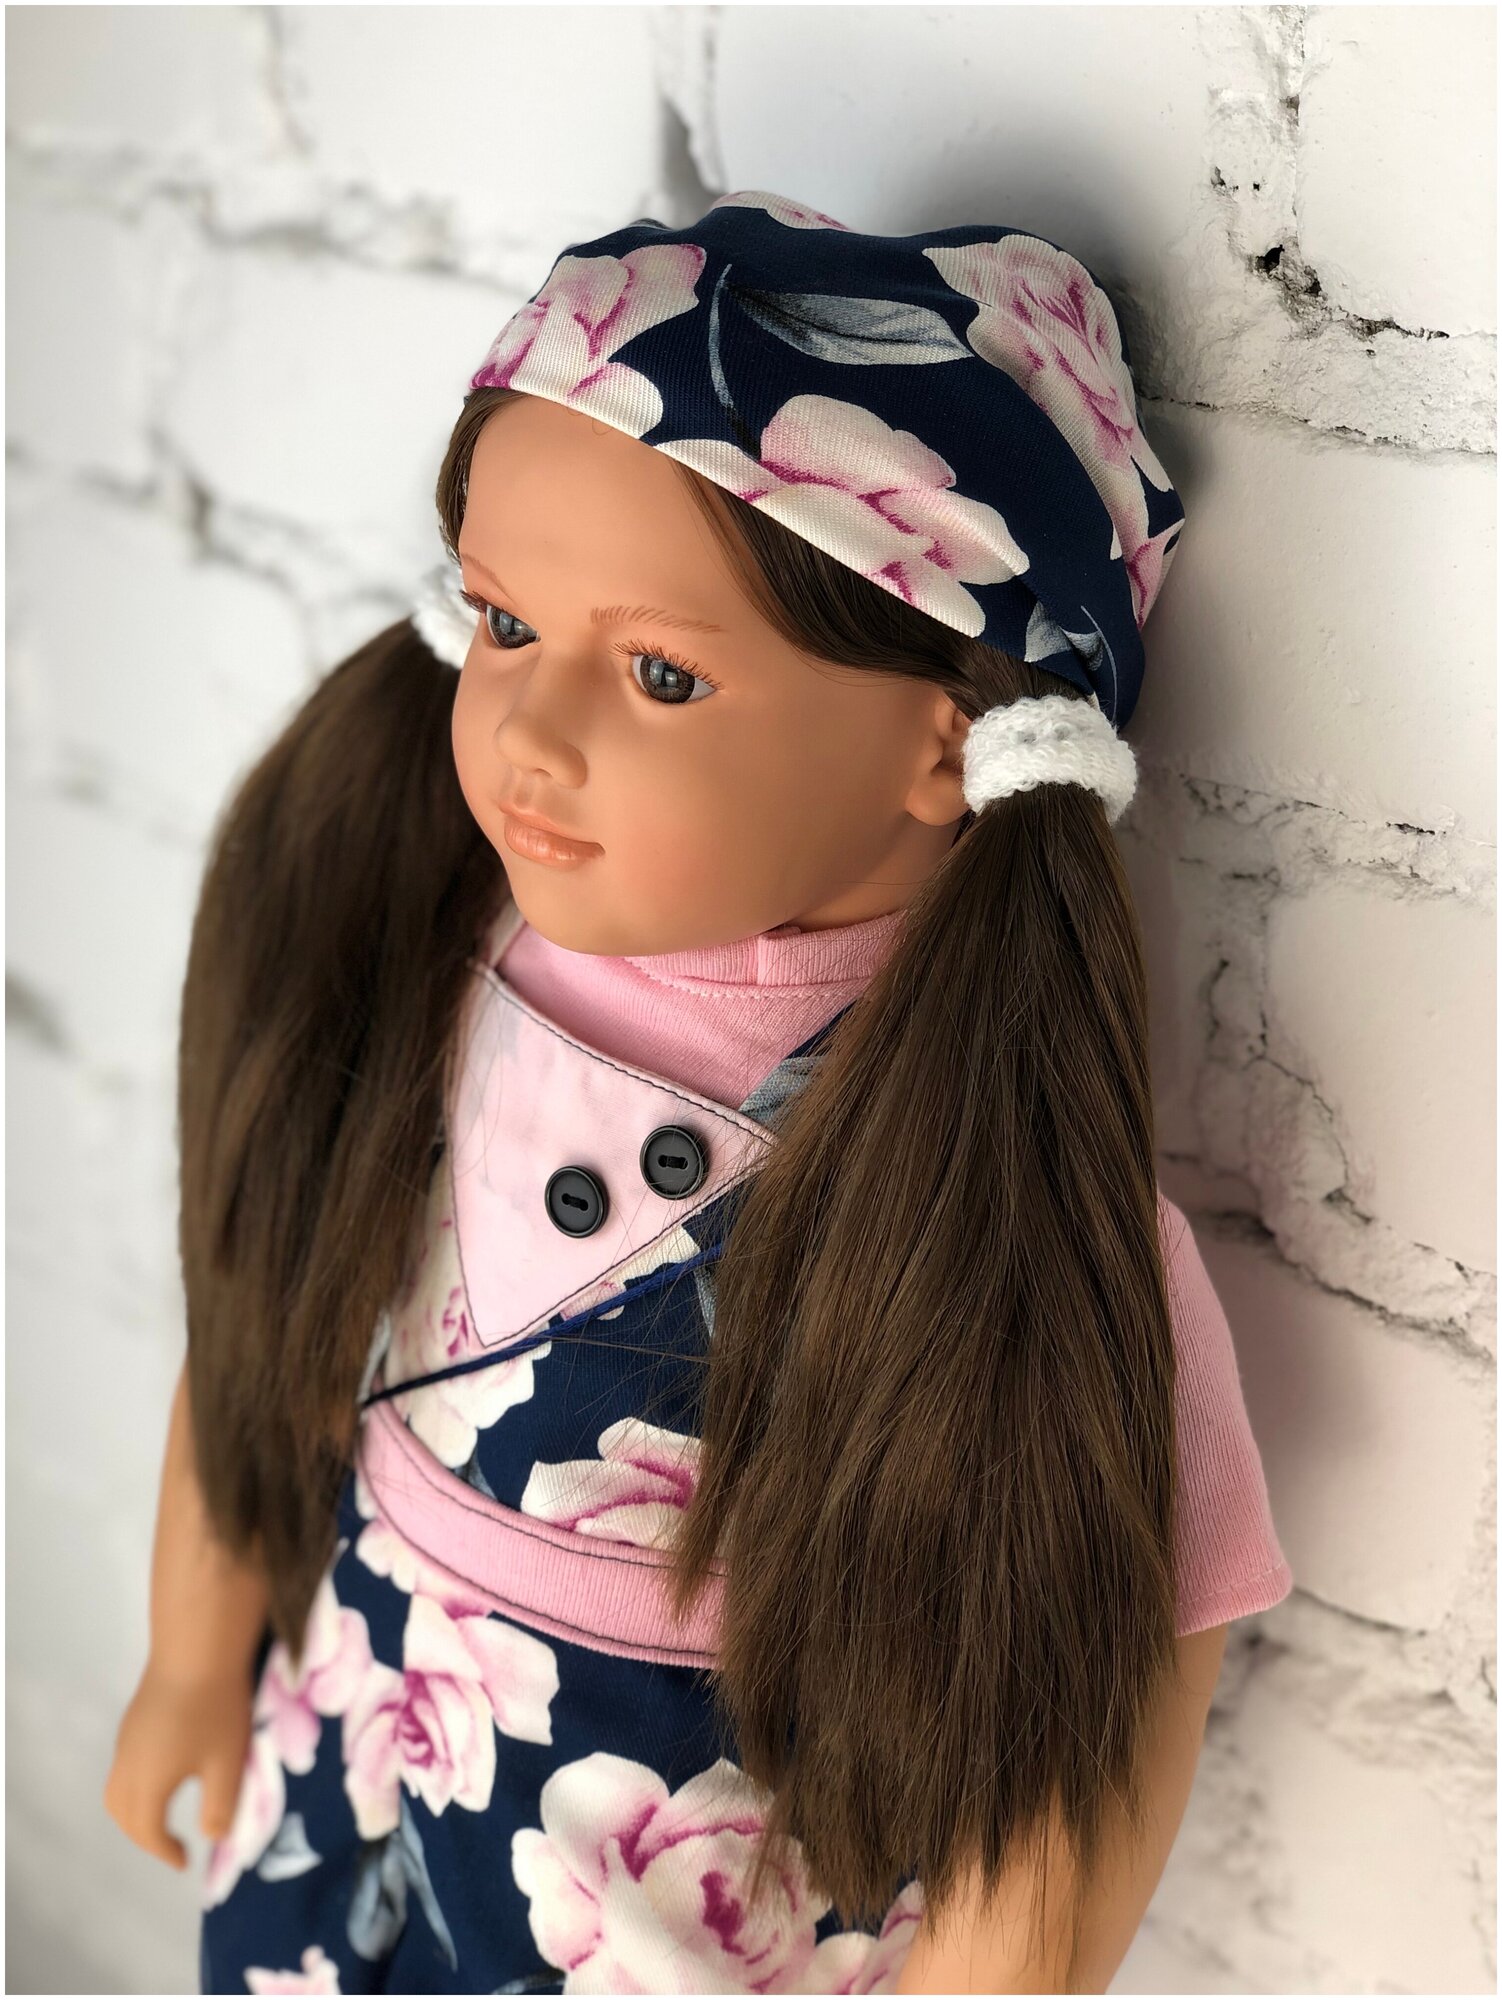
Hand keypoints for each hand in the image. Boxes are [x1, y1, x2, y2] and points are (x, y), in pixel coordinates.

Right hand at [103, 1658, 254, 1869]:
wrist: (197, 1647)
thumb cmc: (216, 1706)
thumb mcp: (227, 1762)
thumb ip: (220, 1807)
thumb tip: (215, 1838)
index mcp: (147, 1782)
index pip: (147, 1831)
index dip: (165, 1851)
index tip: (185, 1862)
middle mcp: (127, 1763)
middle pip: (122, 1813)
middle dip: (143, 1837)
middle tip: (170, 1846)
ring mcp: (126, 1738)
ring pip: (116, 1789)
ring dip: (134, 1812)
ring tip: (162, 1817)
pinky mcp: (133, 1719)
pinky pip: (122, 1767)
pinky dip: (135, 1786)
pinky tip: (163, 1774)